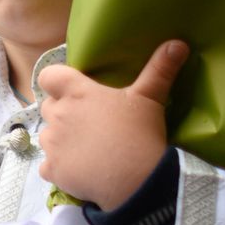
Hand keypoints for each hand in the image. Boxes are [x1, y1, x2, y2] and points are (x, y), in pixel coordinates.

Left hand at [36, 41, 188, 211]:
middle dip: (62, 111)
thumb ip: (160, 70)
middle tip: (87, 120)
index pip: (48, 76)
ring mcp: (51, 144)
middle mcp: (58, 115)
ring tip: (85, 147)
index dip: (56, 80)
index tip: (72, 88)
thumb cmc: (140, 133)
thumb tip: (178, 43)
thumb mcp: (151, 98)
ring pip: (46, 136)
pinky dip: (58, 167)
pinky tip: (78, 170)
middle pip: (48, 106)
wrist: (134, 181)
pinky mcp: (52, 170)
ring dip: (59, 139)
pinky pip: (46, 166)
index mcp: (77, 92)